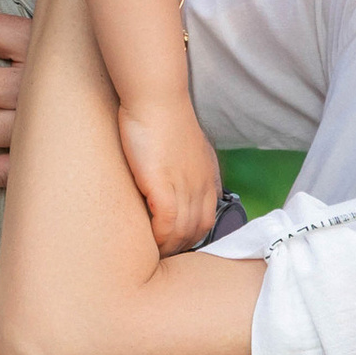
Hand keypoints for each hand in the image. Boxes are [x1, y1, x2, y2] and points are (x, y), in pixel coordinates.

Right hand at [118, 97, 224, 255]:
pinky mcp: (166, 188)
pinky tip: (148, 241)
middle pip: (198, 230)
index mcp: (207, 176)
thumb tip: (169, 177)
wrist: (156, 98)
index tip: (174, 242)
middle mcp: (202, 185)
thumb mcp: (182, 144)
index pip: (206, 217)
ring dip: (168, 247)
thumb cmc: (162, 115)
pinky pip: (168, 225)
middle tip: (159, 256)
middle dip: (181, 247)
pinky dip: (160, 238)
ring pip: (184, 232)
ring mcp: (186, 187)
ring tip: (151, 255)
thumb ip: (182, 164)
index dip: (190, 234)